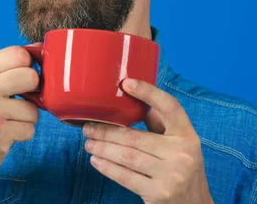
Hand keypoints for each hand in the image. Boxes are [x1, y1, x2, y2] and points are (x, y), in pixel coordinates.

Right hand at [0, 46, 39, 179]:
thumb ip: (9, 67)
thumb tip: (39, 47)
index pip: (18, 53)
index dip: (28, 66)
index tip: (22, 79)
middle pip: (31, 76)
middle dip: (32, 92)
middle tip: (17, 102)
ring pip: (34, 108)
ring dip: (27, 118)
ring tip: (7, 121)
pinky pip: (30, 129)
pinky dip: (23, 134)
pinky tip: (6, 134)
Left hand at [82, 79, 212, 203]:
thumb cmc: (181, 170)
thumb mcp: (179, 145)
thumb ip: (160, 124)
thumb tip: (134, 99)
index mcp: (187, 136)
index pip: (170, 107)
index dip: (149, 92)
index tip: (126, 83)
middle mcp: (183, 154)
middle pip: (135, 136)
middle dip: (105, 131)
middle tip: (87, 128)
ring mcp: (172, 175)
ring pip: (126, 156)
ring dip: (102, 148)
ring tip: (88, 144)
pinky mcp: (160, 193)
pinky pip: (125, 176)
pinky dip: (107, 167)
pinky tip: (96, 161)